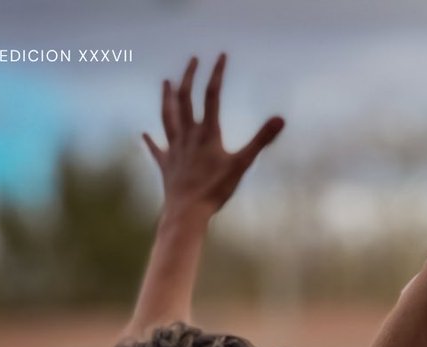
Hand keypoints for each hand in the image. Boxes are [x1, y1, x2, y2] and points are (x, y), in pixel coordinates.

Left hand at [143, 54, 283, 218]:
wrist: (187, 211)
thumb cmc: (215, 189)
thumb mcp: (242, 164)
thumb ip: (261, 140)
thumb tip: (280, 119)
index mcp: (207, 133)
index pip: (212, 96)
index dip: (216, 74)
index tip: (220, 56)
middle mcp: (187, 135)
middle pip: (184, 99)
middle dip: (188, 77)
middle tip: (192, 61)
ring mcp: (174, 149)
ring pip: (168, 117)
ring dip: (167, 98)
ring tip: (167, 83)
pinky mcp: (166, 165)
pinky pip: (157, 149)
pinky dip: (152, 141)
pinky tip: (146, 134)